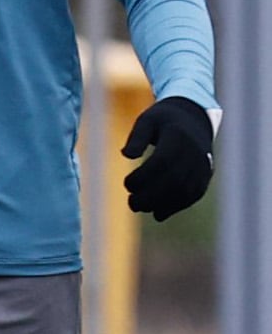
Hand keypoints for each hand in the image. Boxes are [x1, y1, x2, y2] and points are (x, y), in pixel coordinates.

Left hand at [122, 95, 213, 220]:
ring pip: (186, 190)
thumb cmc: (163, 121)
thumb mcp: (147, 121)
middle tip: (131, 203)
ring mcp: (203, 165)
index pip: (162, 161)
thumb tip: (126, 155)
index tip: (126, 184)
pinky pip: (194, 195)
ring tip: (140, 208)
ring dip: (163, 204)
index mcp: (179, 136)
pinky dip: (177, 207)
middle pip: (175, 180)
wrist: (194, 119)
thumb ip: (136, 137)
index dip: (144, 176)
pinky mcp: (206, 175)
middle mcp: (195, 152)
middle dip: (151, 196)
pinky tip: (158, 214)